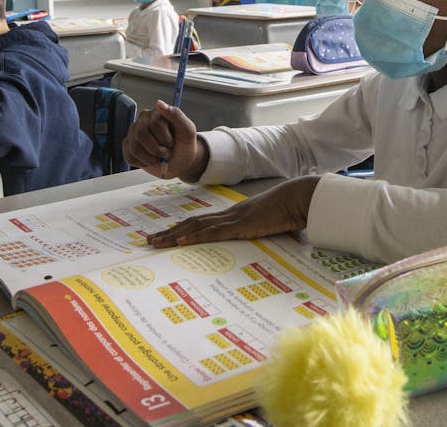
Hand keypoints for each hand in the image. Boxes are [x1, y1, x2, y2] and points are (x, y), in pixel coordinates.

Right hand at [122, 100, 206, 179]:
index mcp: (157, 113)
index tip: (172, 143)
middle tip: (166, 153)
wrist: (180, 162)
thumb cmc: (184, 145)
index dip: (165, 139)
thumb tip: (158, 103)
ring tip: (159, 158)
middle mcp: (143, 120)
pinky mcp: (128, 145)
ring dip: (150, 158)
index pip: (154, 124)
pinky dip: (143, 163)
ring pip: (134, 147)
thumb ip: (176, 115)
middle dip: (157, 149)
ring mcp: (133, 133)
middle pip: (141, 135)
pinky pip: (129, 156)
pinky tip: (151, 160)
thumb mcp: (188, 130)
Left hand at [146, 176, 318, 248]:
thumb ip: (267, 234)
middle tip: (149, 240)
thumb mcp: (273, 227)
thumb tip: (270, 246)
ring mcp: (232, 219)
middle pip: (192, 223)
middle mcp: (228, 215)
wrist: (297, 199)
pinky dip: (194, 237)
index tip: (167, 236)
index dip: (183, 228)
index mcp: (234, 216)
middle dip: (169, 232)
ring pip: (196, 227)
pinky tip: (180, 242)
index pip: (202, 222)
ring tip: (155, 243)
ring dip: (173, 236)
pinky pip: (212, 233)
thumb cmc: (289, 211)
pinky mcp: (239, 226)